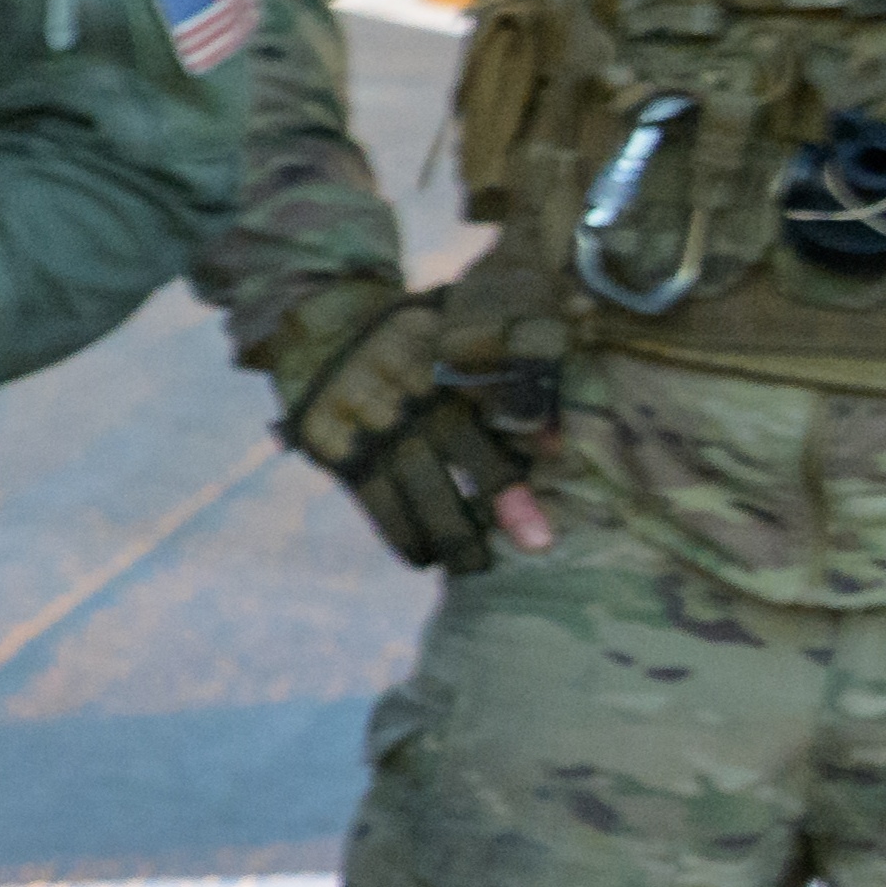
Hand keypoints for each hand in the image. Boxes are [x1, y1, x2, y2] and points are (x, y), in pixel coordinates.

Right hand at [266, 278, 555, 575]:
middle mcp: (406, 385)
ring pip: (414, 482)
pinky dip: (399, 533)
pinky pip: (371, 499)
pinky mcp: (331, 443)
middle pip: (459, 442)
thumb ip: (510, 353)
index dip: (529, 420)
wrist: (319, 326)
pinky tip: (422, 556)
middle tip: (535, 543)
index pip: (494, 389)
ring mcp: (366, 417)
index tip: (559, 452)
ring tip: (475, 565)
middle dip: (499, 496)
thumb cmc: (413, 335)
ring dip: (449, 532)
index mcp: (444, 352)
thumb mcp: (457, 321)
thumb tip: (566, 412)